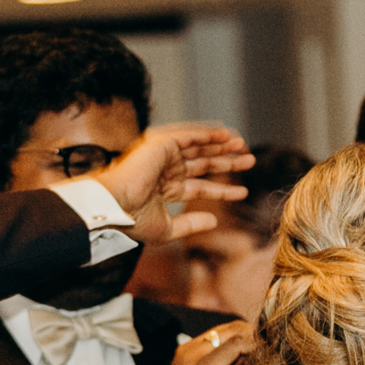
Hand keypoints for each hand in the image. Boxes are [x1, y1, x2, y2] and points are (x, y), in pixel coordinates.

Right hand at [88, 123, 255, 244]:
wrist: (114, 207)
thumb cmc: (133, 221)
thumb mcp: (167, 229)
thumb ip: (191, 224)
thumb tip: (214, 221)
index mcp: (165, 189)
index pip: (200, 188)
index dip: (223, 190)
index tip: (243, 192)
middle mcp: (166, 171)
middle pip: (204, 165)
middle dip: (227, 163)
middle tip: (250, 161)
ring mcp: (164, 157)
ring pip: (200, 149)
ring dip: (221, 146)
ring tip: (243, 146)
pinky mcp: (162, 145)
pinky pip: (190, 137)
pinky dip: (208, 135)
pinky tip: (226, 136)